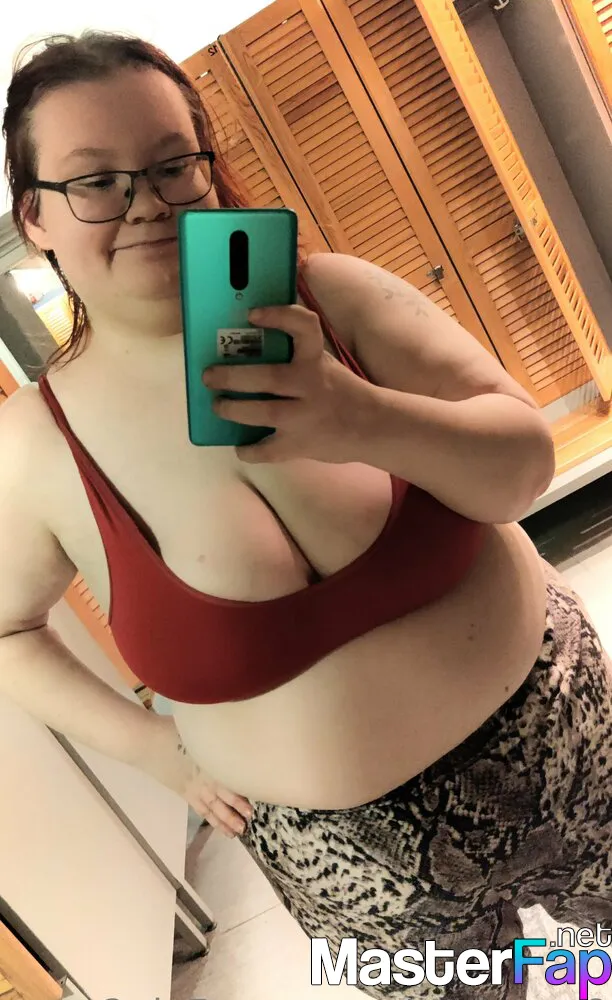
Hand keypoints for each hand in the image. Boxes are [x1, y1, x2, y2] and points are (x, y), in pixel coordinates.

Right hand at [140, 715, 252, 836]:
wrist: (147, 741)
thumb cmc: (171, 728)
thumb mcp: (198, 729)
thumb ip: (216, 735)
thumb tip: (234, 731)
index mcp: (208, 760)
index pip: (228, 778)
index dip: (240, 790)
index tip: (255, 798)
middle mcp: (202, 776)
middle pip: (222, 795)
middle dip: (236, 808)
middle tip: (249, 819)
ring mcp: (193, 787)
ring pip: (212, 807)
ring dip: (225, 819)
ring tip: (238, 831)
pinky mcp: (184, 792)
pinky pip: (200, 809)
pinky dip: (211, 819)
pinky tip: (220, 827)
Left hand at [202, 304, 373, 463]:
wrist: (374, 427)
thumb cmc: (342, 392)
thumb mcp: (325, 364)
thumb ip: (297, 356)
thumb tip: (249, 348)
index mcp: (316, 361)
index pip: (303, 326)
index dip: (278, 316)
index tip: (252, 314)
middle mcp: (310, 386)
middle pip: (266, 377)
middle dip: (231, 376)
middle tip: (209, 375)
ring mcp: (304, 418)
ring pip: (261, 413)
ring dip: (232, 410)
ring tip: (218, 406)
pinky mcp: (301, 445)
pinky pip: (267, 450)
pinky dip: (249, 451)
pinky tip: (241, 447)